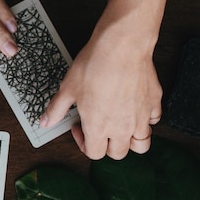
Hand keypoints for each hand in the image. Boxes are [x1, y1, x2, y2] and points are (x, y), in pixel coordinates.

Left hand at [40, 20, 162, 159]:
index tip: (79, 128)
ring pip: (141, 144)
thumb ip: (56, 109)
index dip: (83, 144)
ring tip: (120, 127)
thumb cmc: (95, 66)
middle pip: (118, 153)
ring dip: (131, 141)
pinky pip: (154, 120)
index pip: (94, 153)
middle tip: (98, 129)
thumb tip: (45, 121)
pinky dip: (146, 120)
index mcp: (99, 128)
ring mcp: (141, 117)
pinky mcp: (154, 102)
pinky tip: (136, 109)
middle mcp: (122, 128)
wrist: (122, 46)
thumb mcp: (68, 89)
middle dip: (107, 147)